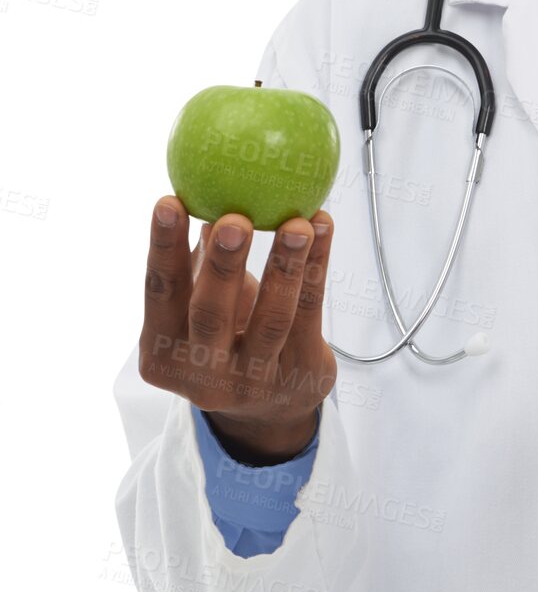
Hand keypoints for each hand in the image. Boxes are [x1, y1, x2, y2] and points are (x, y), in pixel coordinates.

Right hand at [139, 195, 337, 463]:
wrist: (270, 409)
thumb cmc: (227, 336)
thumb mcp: (202, 305)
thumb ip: (201, 256)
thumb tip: (204, 182)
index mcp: (163, 352)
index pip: (160, 295)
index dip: (163, 249)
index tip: (169, 201)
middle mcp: (203, 374)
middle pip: (211, 315)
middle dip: (223, 266)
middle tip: (234, 218)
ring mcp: (253, 380)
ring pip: (272, 318)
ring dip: (285, 266)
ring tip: (298, 222)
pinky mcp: (299, 373)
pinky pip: (311, 311)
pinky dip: (317, 265)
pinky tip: (323, 225)